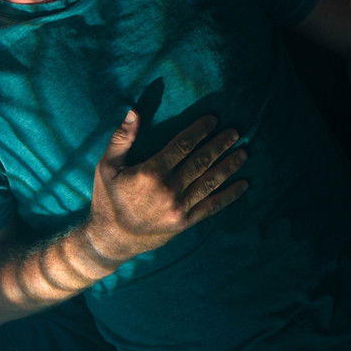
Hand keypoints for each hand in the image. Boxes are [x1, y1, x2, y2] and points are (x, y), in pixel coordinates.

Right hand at [85, 110, 248, 261]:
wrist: (111, 238)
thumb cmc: (107, 198)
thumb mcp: (106, 166)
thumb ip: (122, 138)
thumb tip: (134, 112)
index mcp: (151, 172)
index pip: (182, 145)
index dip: (199, 131)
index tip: (213, 120)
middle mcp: (169, 189)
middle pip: (201, 161)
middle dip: (220, 145)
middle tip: (234, 133)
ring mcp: (179, 207)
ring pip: (210, 182)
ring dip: (229, 166)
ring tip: (243, 153)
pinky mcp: (185, 222)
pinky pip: (212, 207)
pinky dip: (230, 195)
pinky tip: (243, 184)